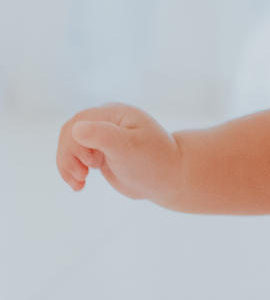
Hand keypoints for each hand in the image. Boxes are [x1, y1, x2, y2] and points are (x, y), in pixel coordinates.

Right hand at [57, 104, 180, 202]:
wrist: (171, 178)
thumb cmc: (154, 161)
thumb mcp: (128, 147)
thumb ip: (103, 135)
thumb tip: (75, 127)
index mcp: (114, 114)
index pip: (79, 121)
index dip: (75, 142)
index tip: (89, 163)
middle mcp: (106, 122)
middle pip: (70, 133)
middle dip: (68, 156)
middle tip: (81, 177)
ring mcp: (102, 138)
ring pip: (70, 146)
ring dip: (67, 165)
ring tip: (79, 184)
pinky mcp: (101, 153)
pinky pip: (77, 158)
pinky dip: (72, 171)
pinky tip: (79, 186)